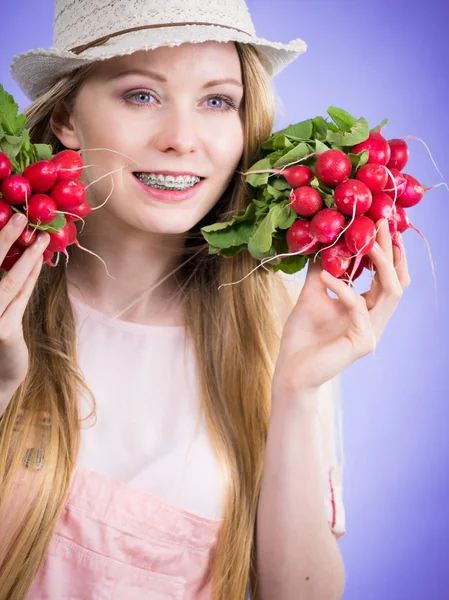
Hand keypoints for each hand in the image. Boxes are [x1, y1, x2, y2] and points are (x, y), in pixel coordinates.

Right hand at [0, 214, 49, 393]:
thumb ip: (1, 282)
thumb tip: (13, 247)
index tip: (8, 218)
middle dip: (5, 239)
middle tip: (21, 219)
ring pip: (9, 281)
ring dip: (28, 256)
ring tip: (41, 237)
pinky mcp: (3, 331)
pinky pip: (21, 297)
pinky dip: (32, 276)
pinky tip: (40, 261)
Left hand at [272, 219, 410, 398]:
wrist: (290, 370)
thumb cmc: (301, 337)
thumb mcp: (312, 295)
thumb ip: (322, 272)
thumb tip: (322, 244)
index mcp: (367, 310)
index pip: (386, 277)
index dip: (386, 252)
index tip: (379, 224)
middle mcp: (375, 320)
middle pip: (396, 281)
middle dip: (391, 251)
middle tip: (382, 223)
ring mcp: (372, 332)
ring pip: (391, 292)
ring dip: (379, 264)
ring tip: (362, 242)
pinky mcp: (362, 342)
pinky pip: (358, 306)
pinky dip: (341, 288)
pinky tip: (324, 277)